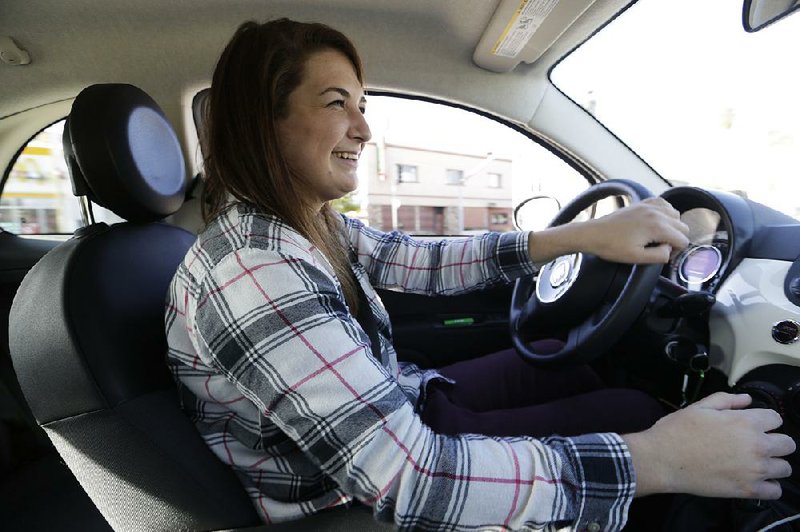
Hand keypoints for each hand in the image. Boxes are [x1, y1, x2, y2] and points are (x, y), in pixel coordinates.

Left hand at [527, 197, 689, 264]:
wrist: (593, 234)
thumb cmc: (611, 246)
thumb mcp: (637, 258)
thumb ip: (659, 256)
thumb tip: (669, 250)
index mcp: (657, 227)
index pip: (683, 240)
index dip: (676, 251)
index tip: (663, 254)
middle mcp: (656, 213)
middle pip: (683, 226)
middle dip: (676, 238)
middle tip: (660, 247)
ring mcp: (649, 206)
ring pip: (676, 214)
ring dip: (672, 226)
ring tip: (658, 236)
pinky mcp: (642, 203)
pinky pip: (664, 203)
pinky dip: (665, 212)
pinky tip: (657, 222)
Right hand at [623, 392, 795, 498]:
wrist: (662, 460)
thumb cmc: (676, 432)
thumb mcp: (699, 407)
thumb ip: (727, 400)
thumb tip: (747, 399)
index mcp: (746, 422)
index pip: (776, 419)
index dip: (765, 420)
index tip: (756, 426)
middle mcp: (756, 445)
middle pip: (788, 444)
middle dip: (775, 442)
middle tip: (757, 445)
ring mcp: (754, 469)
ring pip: (785, 468)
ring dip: (773, 464)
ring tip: (755, 463)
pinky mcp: (748, 490)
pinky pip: (775, 491)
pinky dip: (768, 486)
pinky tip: (754, 480)